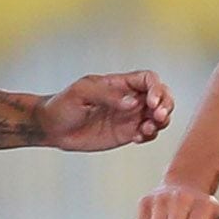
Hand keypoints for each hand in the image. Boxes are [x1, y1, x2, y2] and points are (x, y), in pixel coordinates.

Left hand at [40, 70, 174, 153]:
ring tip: (145, 130)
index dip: (156, 89)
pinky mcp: (126, 134)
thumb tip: (132, 103)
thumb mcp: (81, 93)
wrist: (52, 128)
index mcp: (120, 84)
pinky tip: (137, 139)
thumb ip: (107, 95)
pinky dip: (149, 136)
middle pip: (160, 96)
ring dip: (160, 123)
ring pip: (158, 116)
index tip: (151, 102)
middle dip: (165, 105)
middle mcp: (129, 99)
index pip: (148, 80)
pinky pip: (147, 134)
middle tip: (157, 117)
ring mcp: (129, 117)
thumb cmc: (63, 105)